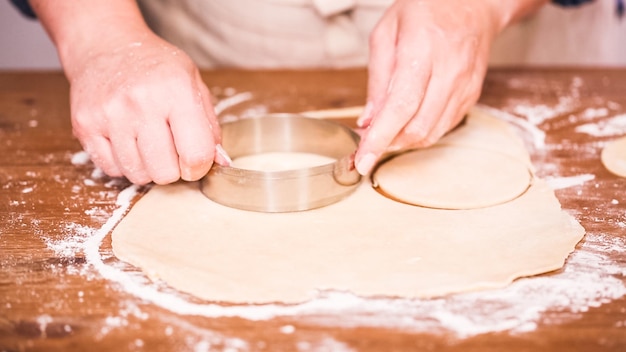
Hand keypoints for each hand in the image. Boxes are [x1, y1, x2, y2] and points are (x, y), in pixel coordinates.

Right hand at [66, 31, 225, 184]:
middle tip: (171, 150)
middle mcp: (140, 103)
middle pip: (165, 172)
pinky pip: (111, 169)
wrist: (106, 45)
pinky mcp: (85, 125)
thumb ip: (209, 127)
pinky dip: (123, 163)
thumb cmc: (156, 67)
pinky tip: (127, 141)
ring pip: (137, 175)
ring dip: (147, 168)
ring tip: (148, 143)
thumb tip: (221, 164)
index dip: (199, 166)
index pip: (196, 154)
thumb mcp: (193, 84)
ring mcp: (109, 115)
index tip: (195, 159)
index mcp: (175, 91)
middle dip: (173, 169)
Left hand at [354, 0, 503, 174]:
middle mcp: (448, 71)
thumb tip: (368, 120)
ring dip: (403, 141)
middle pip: (417, 126)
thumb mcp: (386, 32)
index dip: (380, 138)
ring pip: (431, 133)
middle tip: (367, 144)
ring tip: (385, 132)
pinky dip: (421, 133)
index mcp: (422, 50)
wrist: (473, 4)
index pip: (400, 106)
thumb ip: (377, 79)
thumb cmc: (426, 10)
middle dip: (388, 143)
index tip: (363, 161)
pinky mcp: (471, 96)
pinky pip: (444, 127)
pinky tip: (407, 123)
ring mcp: (464, 86)